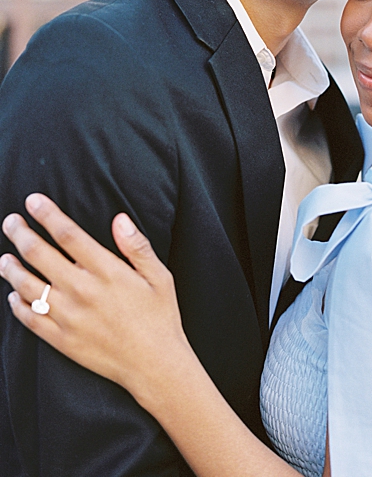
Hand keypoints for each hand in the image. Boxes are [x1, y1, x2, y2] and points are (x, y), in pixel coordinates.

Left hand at [0, 194, 189, 402]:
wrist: (154, 365)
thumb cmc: (161, 318)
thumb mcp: (160, 277)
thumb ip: (137, 246)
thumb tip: (119, 218)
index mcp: (107, 271)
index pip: (68, 234)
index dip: (48, 214)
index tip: (33, 201)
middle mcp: (82, 291)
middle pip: (39, 254)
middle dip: (20, 233)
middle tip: (10, 221)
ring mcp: (67, 316)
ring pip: (26, 285)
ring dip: (11, 268)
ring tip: (4, 258)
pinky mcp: (59, 338)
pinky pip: (28, 317)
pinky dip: (16, 304)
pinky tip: (13, 294)